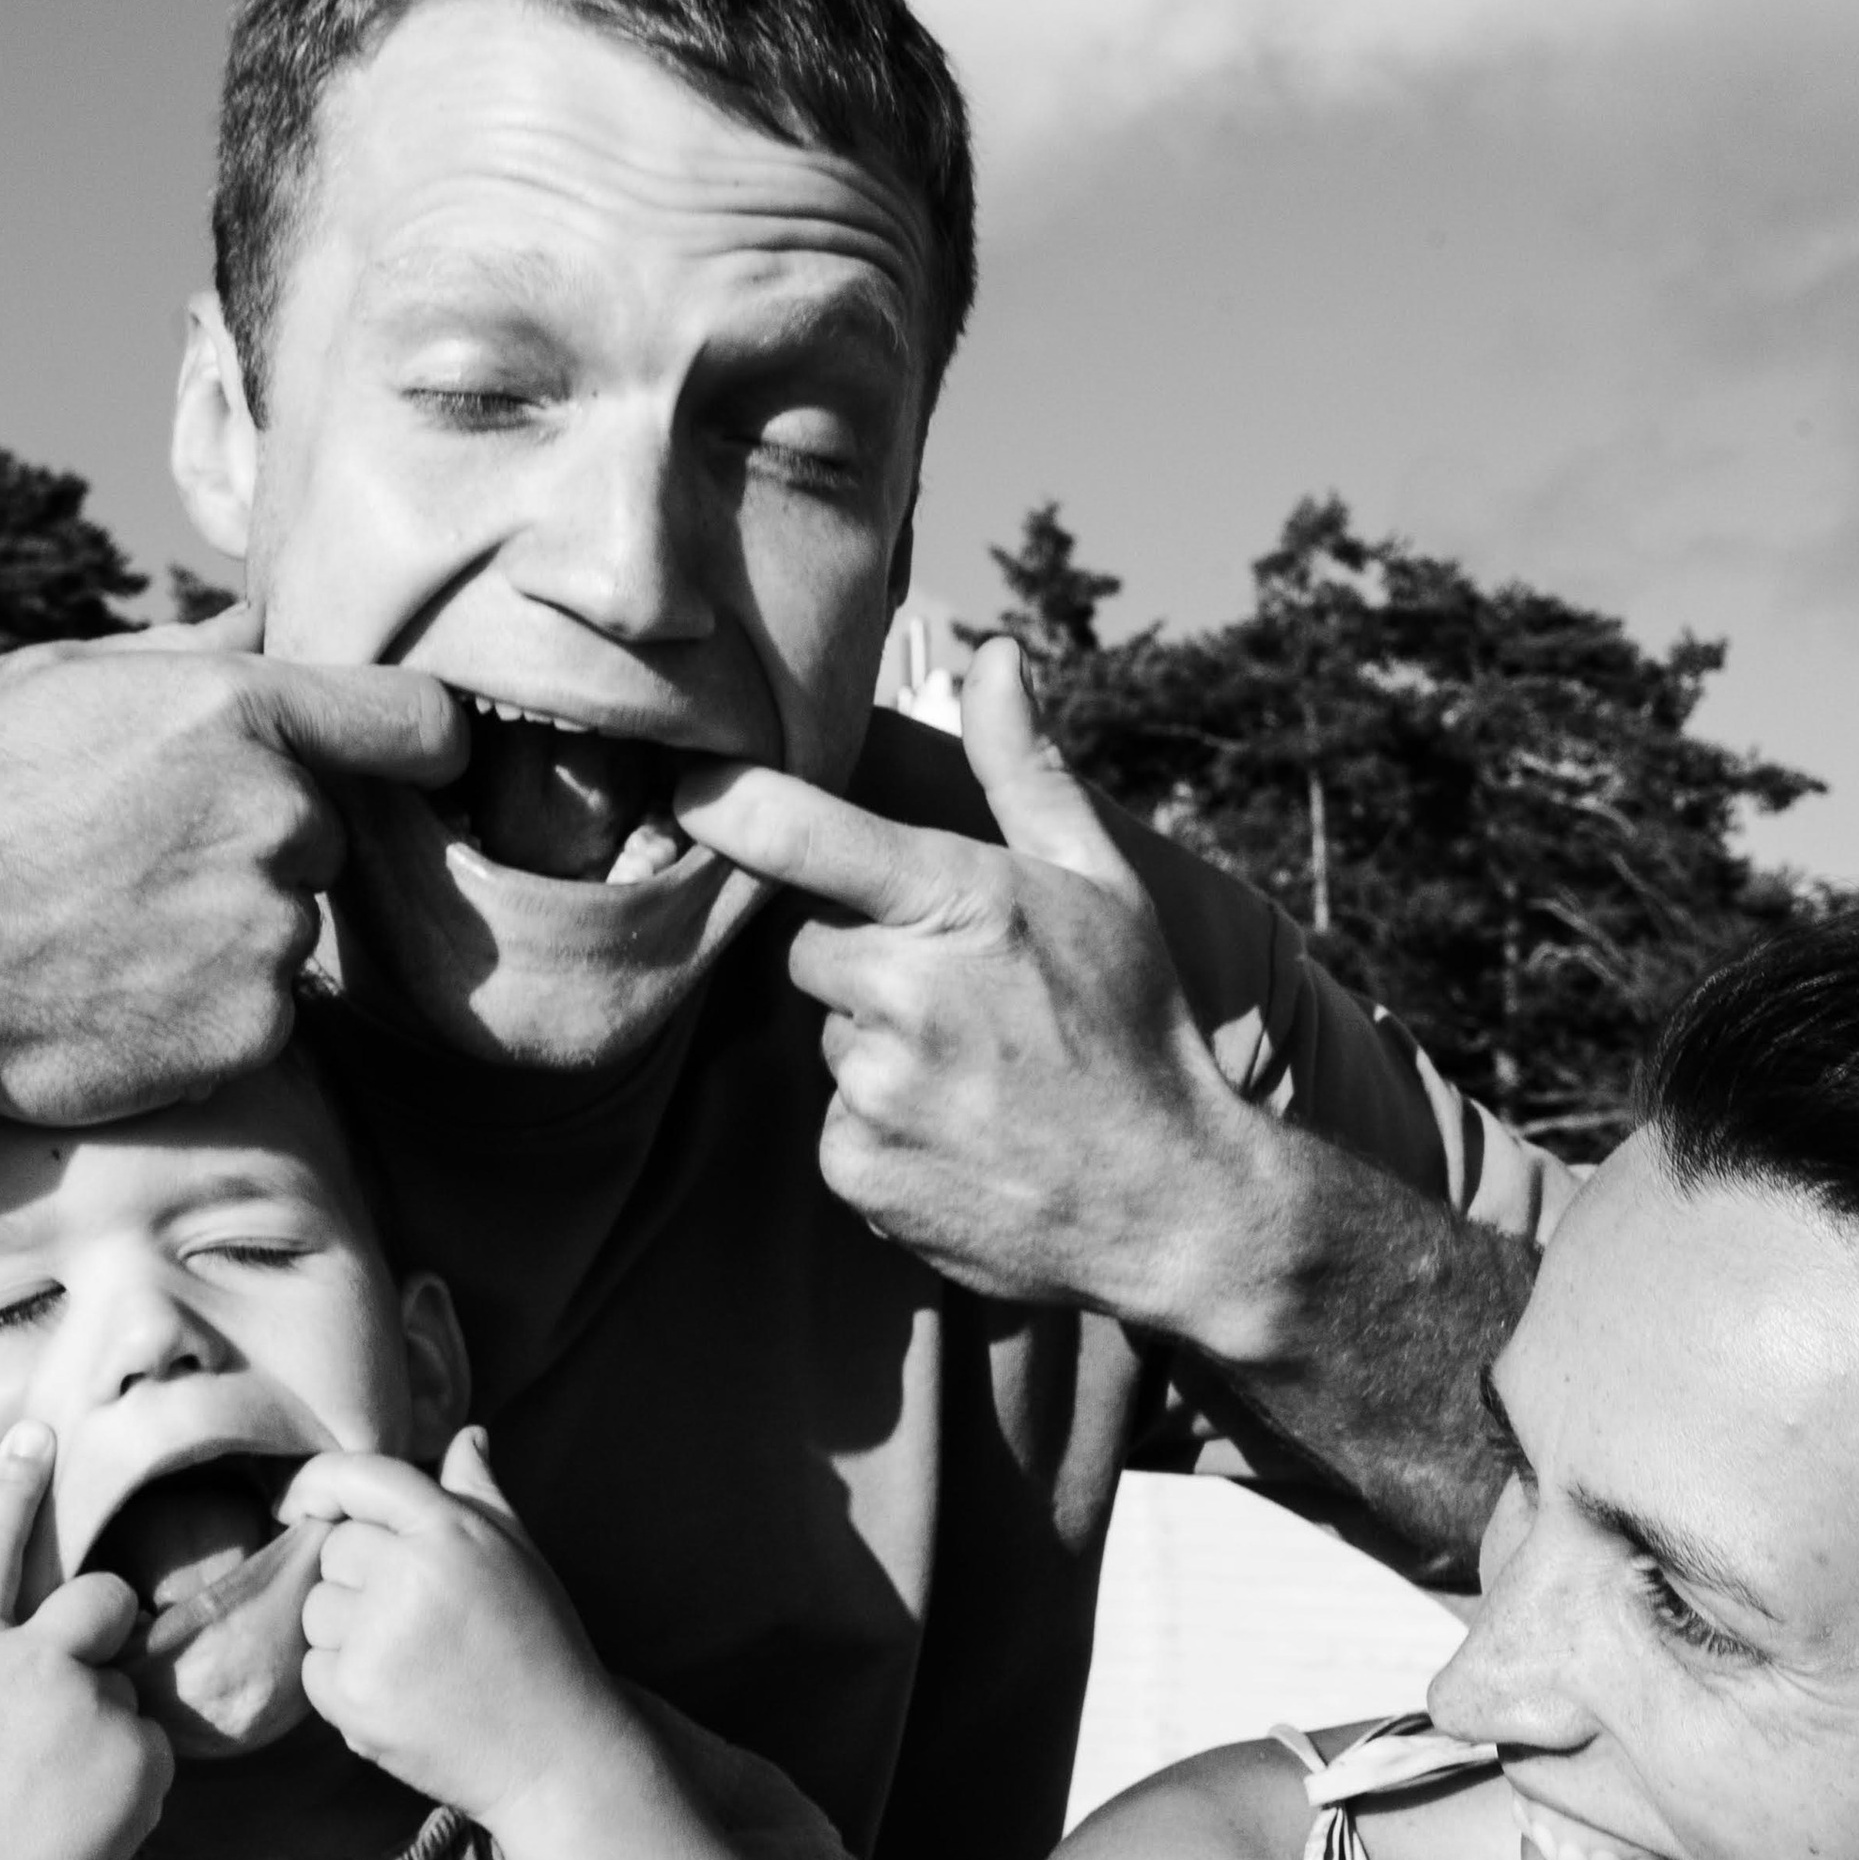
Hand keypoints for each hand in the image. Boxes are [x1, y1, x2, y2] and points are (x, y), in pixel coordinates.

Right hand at [0, 624, 466, 1122]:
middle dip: (261, 850)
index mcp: (240, 711)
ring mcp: (268, 931)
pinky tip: (117, 997)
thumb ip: (181, 654)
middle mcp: (276, 816)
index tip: (410, 768)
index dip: (419, 747)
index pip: (417, 722)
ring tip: (114, 937)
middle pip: (328, 839)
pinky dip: (205, 1017)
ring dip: (229, 938)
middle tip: (148, 867)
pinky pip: (261, 1021)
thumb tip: (260, 618)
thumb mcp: (54, 685)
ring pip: (290, 933)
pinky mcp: (249, 1032)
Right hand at [0, 1424, 171, 1859]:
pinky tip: (82, 1817)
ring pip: (123, 1690)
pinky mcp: (140, 1756)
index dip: (14, 1489)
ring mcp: (90, 1709)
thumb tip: (41, 1641)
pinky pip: (149, 1745)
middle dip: (104, 1623)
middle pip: (101, 1601)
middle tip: (71, 1684)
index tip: (41, 1431)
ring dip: (101, 1728)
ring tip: (52, 1794)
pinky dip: (126, 1776)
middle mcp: (29, 1665)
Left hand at [286, 1428, 624, 1827]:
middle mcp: (411, 1573)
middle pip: (333, 1549)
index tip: (301, 1503)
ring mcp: (379, 1636)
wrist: (556, 1754)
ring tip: (412, 1662)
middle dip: (357, 1578)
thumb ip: (480, 1492)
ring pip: (316, 1610)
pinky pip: (312, 1669)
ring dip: (346, 1634)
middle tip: (415, 1619)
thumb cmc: (539, 1645)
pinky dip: (341, 1685)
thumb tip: (465, 1435)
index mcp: (452, 1528)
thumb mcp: (519, 1555)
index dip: (320, 1483)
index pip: (360, 1476)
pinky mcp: (356, 1695)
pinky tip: (398, 1697)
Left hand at [675, 643, 1266, 1336]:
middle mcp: (906, 992)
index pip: (800, 832)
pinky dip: (881, 1127)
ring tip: (974, 1074)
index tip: (686, 781)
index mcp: (960, 903)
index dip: (728, 801)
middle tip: (957, 994)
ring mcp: (877, 1088)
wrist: (1172, 1203)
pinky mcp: (857, 1168)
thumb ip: (1026, 770)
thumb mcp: (1102, 885)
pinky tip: (958, 1134)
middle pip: (808, 944)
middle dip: (863, 958)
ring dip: (879, 1048)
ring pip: (829, 1038)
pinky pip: (835, 1123)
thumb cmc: (1138, 1027)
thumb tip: (997, 656)